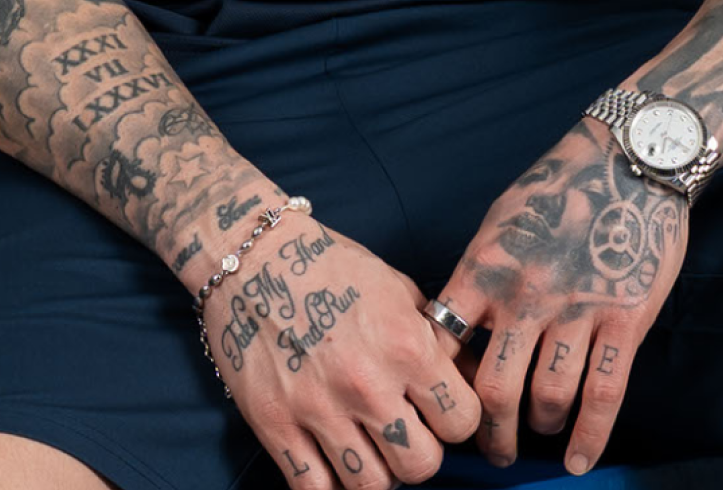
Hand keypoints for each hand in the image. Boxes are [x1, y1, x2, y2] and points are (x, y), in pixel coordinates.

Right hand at [200, 213, 481, 489]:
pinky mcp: (274, 424)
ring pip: (372, 487)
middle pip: (421, 466)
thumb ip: (437, 336)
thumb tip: (471, 375)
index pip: (462, 419)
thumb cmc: (329, 264)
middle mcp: (367, 383)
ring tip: (368, 445)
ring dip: (376, 472)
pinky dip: (329, 485)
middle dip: (419, 451)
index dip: (456, 419)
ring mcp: (318, 408)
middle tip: (402, 430)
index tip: (440, 411)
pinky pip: (313, 489)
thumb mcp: (397, 286)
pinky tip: (332, 460)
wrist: (252, 256)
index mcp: (405, 344)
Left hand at [426, 116, 688, 473]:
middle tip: (491, 450)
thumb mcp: (500, 220)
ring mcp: (577, 309)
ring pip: (547, 398)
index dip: (437, 385)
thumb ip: (479, 273)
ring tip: (536, 439)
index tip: (441, 406)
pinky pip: (603, 394)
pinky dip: (589, 438)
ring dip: (538, 430)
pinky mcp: (624, 320)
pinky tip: (577, 461)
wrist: (628, 160)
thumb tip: (456, 326)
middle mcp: (525, 295)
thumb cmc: (559, 186)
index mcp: (486, 268)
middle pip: (493, 390)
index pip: (443, 342)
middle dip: (489, 433)